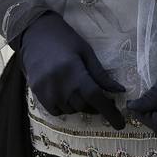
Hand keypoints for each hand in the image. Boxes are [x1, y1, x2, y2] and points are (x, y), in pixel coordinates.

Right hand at [19, 11, 125, 128]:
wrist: (35, 33)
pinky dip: (64, 106)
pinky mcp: (36, 94)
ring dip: (79, 104)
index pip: (95, 96)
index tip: (120, 124)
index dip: (109, 112)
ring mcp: (46, 91)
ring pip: (70, 110)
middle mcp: (59, 84)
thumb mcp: (86, 51)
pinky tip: (65, 93)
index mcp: (73, 71)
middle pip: (84, 105)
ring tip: (79, 88)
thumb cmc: (64, 39)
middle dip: (95, 104)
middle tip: (101, 96)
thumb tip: (119, 90)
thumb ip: (100, 73)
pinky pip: (56, 111)